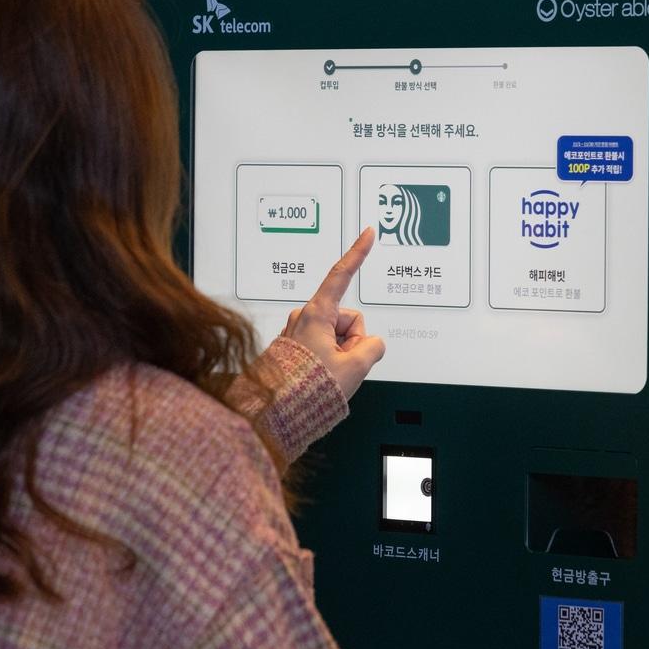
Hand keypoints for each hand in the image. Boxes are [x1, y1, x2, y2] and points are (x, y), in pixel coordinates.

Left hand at [280, 227, 385, 400]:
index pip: (341, 275)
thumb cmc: (307, 390)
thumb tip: (370, 345)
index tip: (367, 233)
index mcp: (316, 314)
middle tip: (343, 366)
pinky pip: (322, 347)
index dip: (357, 253)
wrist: (274, 414)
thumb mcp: (354, 368)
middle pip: (347, 319)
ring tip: (328, 375)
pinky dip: (327, 360)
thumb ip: (373, 347)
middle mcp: (303, 318)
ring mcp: (297, 332)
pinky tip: (318, 377)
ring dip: (340, 354)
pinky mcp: (293, 347)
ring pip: (336, 336)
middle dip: (352, 340)